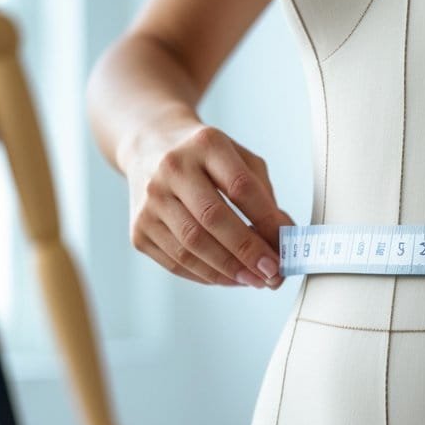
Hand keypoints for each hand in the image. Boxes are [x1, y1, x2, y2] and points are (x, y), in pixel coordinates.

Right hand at [124, 122, 294, 286]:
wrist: (151, 149)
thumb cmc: (205, 160)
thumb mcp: (240, 161)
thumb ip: (264, 197)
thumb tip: (282, 239)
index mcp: (205, 144)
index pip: (240, 186)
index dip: (266, 221)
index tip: (285, 247)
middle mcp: (171, 168)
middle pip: (212, 218)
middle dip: (247, 251)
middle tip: (272, 273)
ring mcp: (150, 200)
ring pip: (191, 246)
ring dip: (228, 270)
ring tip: (254, 280)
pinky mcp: (139, 229)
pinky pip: (176, 262)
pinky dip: (206, 275)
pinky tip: (229, 278)